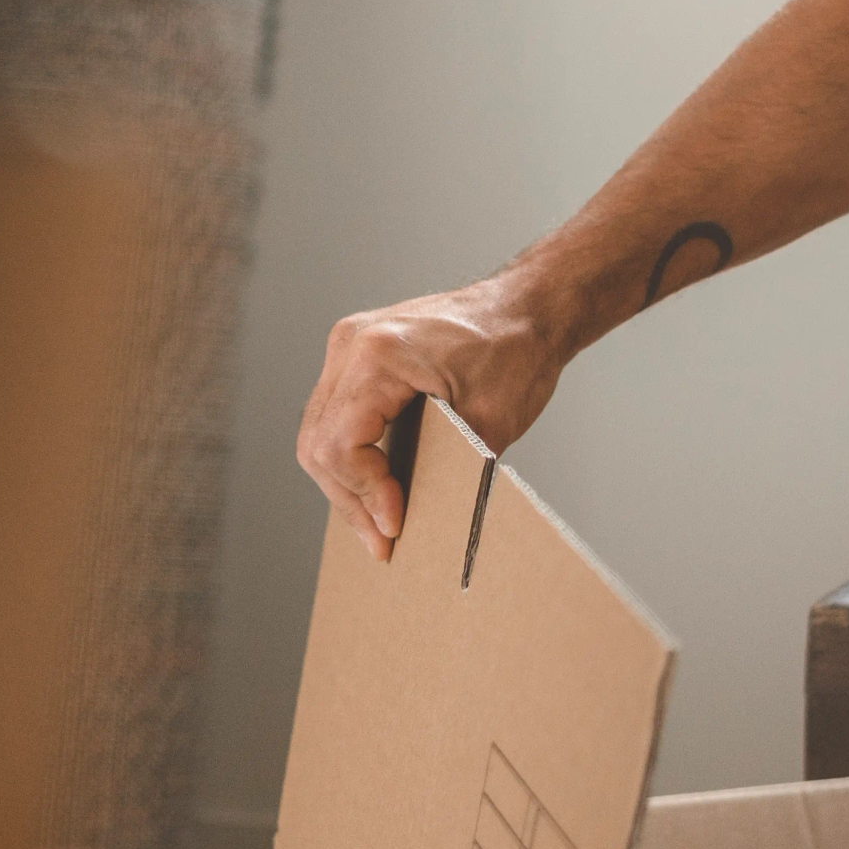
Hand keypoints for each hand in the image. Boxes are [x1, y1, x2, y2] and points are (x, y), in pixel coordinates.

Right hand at [297, 276, 574, 560]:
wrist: (529, 304)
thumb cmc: (518, 350)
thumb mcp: (489, 424)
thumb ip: (447, 476)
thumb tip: (415, 528)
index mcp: (379, 353)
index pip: (342, 444)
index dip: (365, 495)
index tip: (396, 527)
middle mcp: (351, 343)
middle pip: (319, 444)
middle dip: (351, 501)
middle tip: (384, 544)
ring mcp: (349, 345)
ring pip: (319, 433)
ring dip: (346, 483)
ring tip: (379, 525)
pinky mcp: (357, 354)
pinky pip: (334, 415)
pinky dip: (350, 456)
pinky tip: (376, 487)